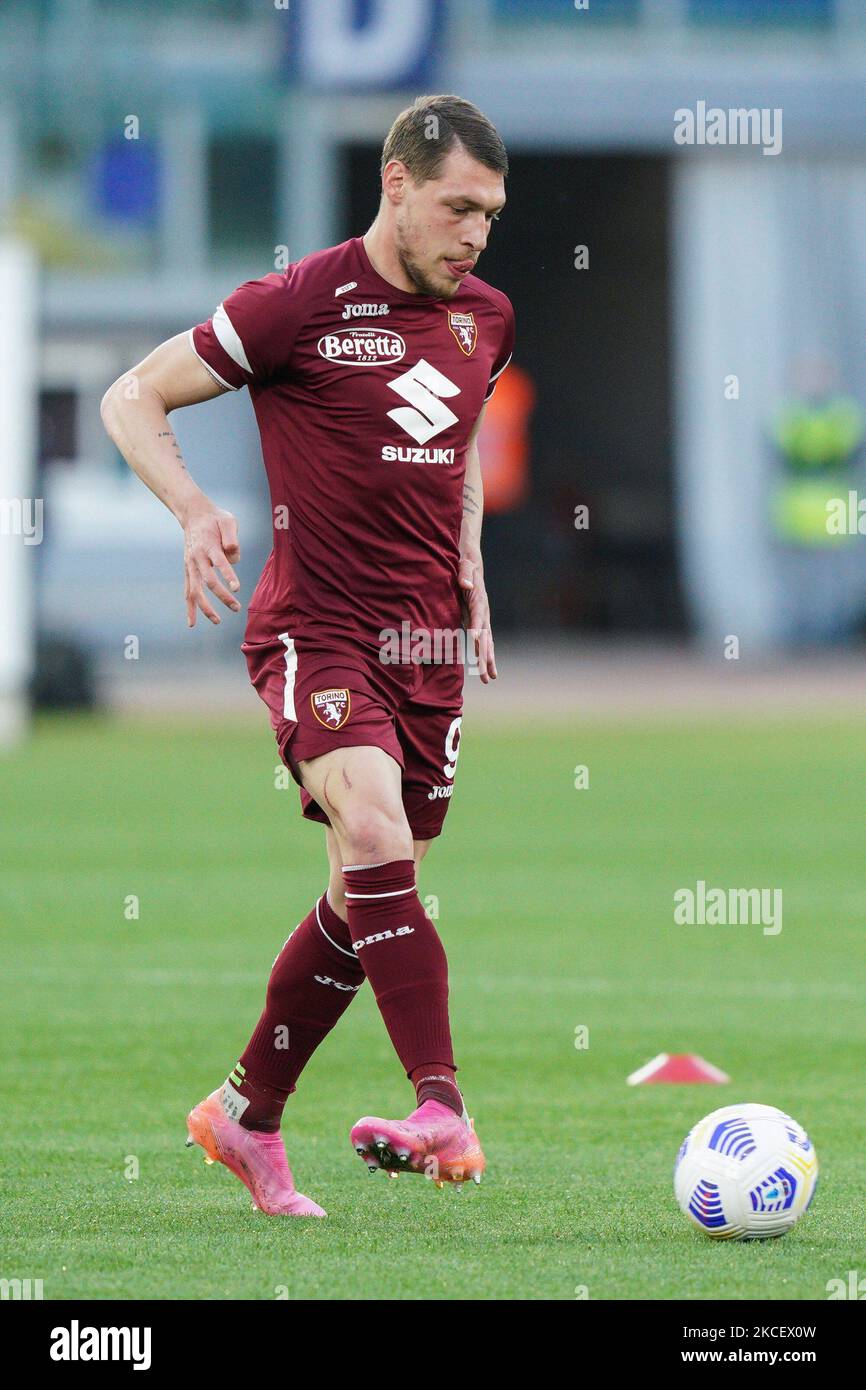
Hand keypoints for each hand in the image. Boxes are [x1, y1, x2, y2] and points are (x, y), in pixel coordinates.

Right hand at [182, 502, 241, 626]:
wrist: (194, 515)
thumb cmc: (215, 520)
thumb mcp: (227, 520)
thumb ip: (231, 536)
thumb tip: (233, 553)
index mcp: (208, 545)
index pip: (219, 563)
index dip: (227, 576)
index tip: (237, 588)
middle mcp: (197, 557)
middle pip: (208, 581)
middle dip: (222, 596)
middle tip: (236, 608)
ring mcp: (190, 565)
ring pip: (195, 590)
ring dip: (205, 607)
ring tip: (217, 621)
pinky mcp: (188, 570)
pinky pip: (188, 591)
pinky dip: (189, 607)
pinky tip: (192, 622)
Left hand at [458, 550, 496, 683]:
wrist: (471, 565)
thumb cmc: (465, 565)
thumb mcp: (464, 565)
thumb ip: (464, 574)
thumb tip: (466, 585)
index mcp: (479, 600)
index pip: (478, 617)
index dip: (477, 629)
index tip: (474, 641)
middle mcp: (484, 613)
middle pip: (486, 637)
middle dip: (486, 657)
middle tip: (487, 675)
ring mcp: (482, 619)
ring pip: (486, 644)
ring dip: (487, 661)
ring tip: (489, 679)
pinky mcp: (476, 622)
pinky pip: (481, 642)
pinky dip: (482, 655)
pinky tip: (484, 669)